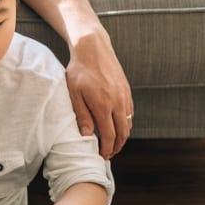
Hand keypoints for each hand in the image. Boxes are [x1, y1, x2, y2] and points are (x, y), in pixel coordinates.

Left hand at [65, 29, 133, 159]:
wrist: (93, 49)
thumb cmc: (79, 71)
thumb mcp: (74, 94)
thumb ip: (82, 116)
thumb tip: (87, 135)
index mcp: (104, 105)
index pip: (110, 136)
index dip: (107, 149)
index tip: (102, 156)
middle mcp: (118, 102)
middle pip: (123, 133)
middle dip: (117, 147)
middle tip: (109, 154)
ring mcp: (125, 96)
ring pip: (128, 123)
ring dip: (122, 136)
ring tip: (112, 143)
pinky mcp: (127, 90)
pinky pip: (130, 112)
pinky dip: (125, 123)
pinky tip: (117, 126)